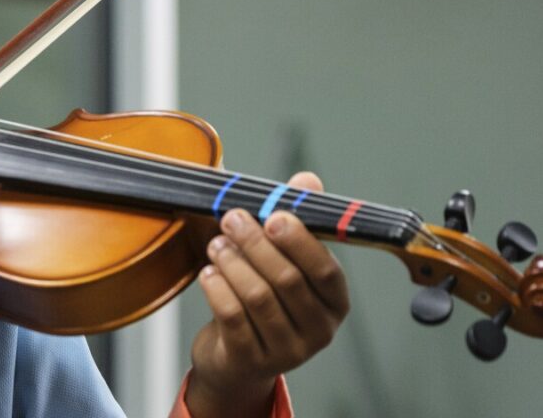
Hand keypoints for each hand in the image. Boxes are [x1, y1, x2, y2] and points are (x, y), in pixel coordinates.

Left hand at [185, 172, 348, 417]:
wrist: (234, 361)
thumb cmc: (263, 301)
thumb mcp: (282, 263)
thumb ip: (295, 220)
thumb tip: (307, 180)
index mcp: (334, 304)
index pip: (326, 271)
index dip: (300, 241)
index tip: (272, 214)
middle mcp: (319, 332)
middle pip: (288, 281)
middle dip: (256, 244)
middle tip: (231, 219)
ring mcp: (286, 352)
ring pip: (259, 298)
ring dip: (233, 263)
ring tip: (216, 244)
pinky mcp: (251, 362)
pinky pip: (233, 319)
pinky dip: (218, 289)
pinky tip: (208, 273)